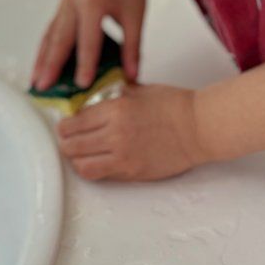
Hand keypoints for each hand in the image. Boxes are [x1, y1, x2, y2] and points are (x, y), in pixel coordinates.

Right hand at [31, 0, 147, 90]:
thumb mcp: (136, 17)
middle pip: (60, 38)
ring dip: (42, 59)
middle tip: (44, 88)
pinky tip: (41, 67)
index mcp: (94, 2)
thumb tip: (132, 77)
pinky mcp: (62, 6)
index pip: (88, 39)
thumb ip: (133, 48)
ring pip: (50, 35)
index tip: (81, 85)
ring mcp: (65, 2)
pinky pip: (51, 31)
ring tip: (36, 82)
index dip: (85, 63)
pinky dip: (44, 50)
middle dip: (51, 65)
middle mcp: (74, 1)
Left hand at [57, 83, 202, 181]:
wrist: (198, 127)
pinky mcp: (132, 172)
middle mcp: (115, 133)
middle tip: (66, 140)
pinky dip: (92, 170)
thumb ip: (115, 93)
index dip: (65, 125)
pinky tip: (95, 163)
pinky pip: (101, 175)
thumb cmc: (174, 105)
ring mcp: (123, 156)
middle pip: (72, 145)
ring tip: (77, 154)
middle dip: (65, 143)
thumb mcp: (139, 89)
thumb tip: (96, 97)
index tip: (65, 125)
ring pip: (82, 165)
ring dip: (75, 160)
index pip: (75, 121)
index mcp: (115, 108)